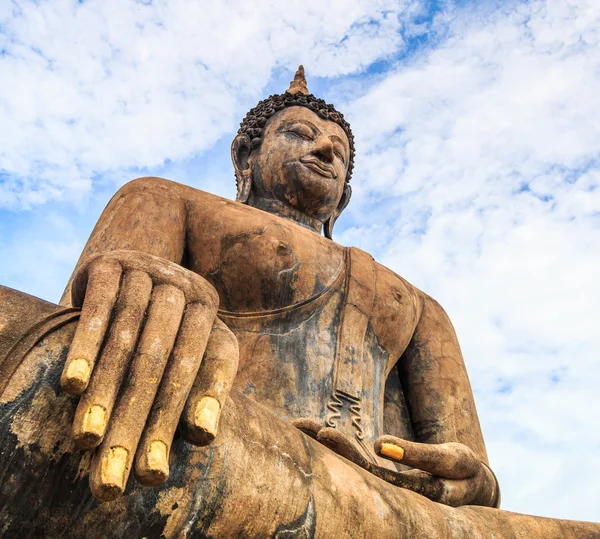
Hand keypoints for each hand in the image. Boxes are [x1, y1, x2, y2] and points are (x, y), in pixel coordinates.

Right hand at [61, 250, 237, 500]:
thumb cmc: (168, 326)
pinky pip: (98, 307)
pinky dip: (85, 345)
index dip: (174, 422)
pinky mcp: (110, 263)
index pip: (195, 372)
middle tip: (114, 475)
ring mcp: (148, 271)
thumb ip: (201, 391)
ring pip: (127, 337)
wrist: (139, 267)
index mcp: (208, 313)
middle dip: (136, 418)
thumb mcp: (192, 353)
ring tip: (88, 439)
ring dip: (106, 388)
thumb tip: (204, 436)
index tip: (154, 474)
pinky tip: (71, 383)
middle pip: (160, 360)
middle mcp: (183, 289)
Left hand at [293, 420, 498, 507]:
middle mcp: (394, 496)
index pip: (373, 476)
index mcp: (411, 495)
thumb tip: (378, 446)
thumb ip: (419, 455)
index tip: (326, 434)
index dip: (346, 455)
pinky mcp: (383, 479)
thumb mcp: (453, 461)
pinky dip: (337, 448)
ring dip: (327, 448)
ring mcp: (386, 489)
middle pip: (354, 473)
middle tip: (305, 426)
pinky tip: (316, 432)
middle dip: (329, 449)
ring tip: (301, 425)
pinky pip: (356, 464)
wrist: (474, 490)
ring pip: (351, 469)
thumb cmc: (465, 472)